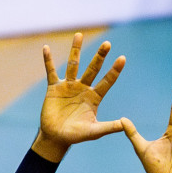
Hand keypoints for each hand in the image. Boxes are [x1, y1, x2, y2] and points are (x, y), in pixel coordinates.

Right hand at [32, 32, 125, 161]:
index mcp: (94, 97)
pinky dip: (48, 60)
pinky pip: (51, 71)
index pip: (107, 81)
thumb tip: (125, 124)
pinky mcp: (54, 88)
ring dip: (76, 50)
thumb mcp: (94, 131)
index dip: (114, 71)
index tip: (122, 58)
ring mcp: (69, 86)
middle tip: (107, 44)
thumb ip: (108, 127)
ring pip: (73, 64)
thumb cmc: (76, 135)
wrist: (56, 137)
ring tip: (79, 34)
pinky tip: (46, 48)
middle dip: (100, 56)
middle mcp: (83, 88)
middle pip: (93, 68)